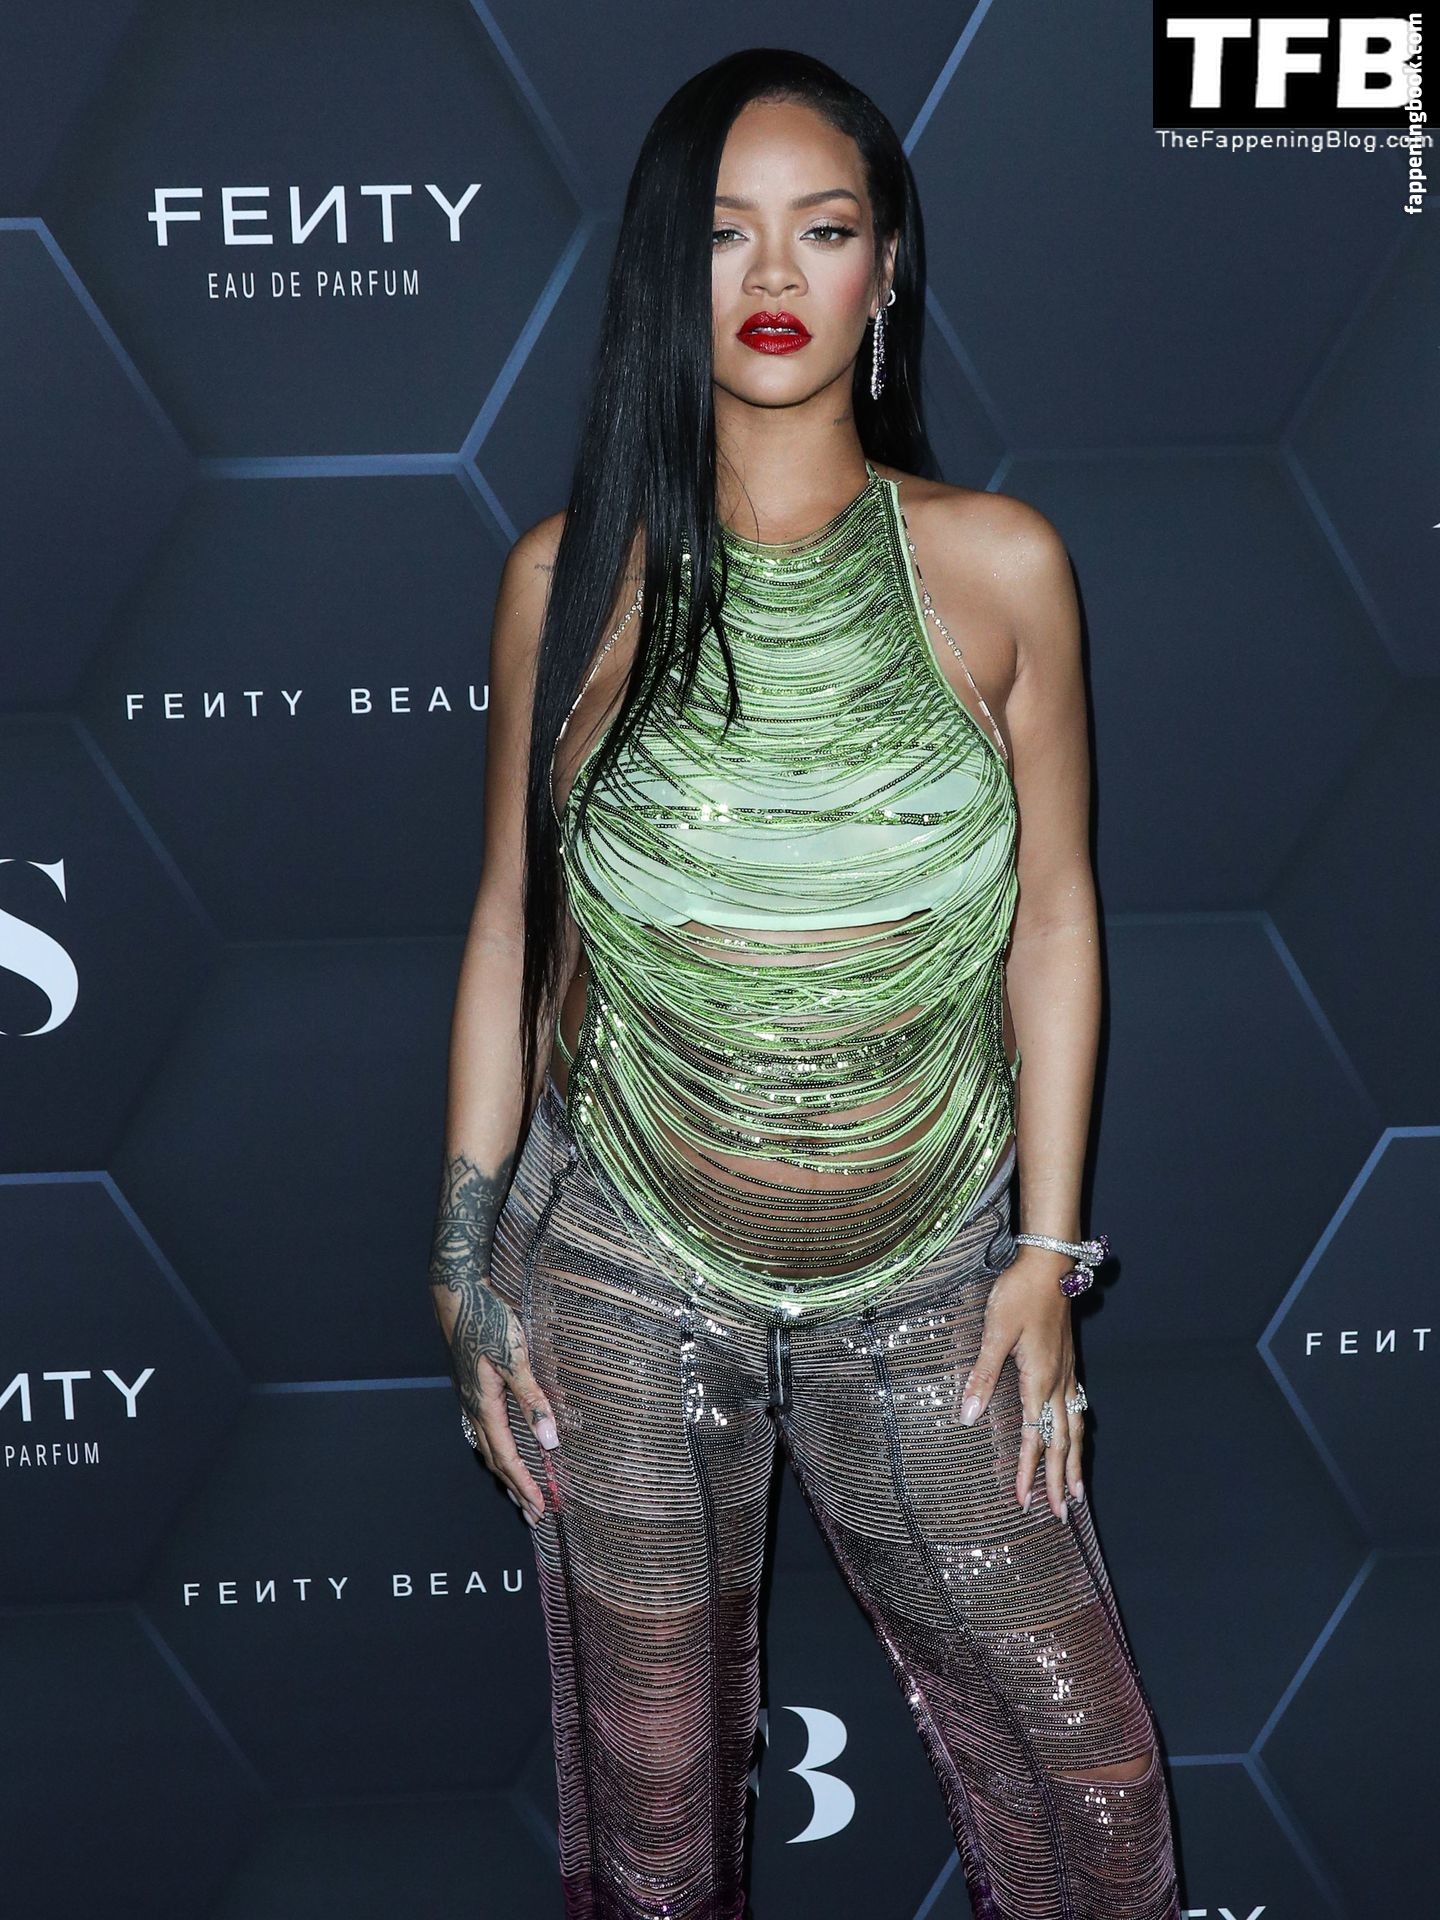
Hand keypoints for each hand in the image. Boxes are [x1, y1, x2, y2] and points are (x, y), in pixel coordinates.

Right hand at [433, 1275, 559, 1527]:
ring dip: (505, 1472)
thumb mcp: (515, 1359)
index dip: (525, 1485)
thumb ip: (532, 1400)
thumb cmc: (487, 1322)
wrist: (456, 1295)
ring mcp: (470, 1398)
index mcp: (484, 1407)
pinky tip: (503, 1446)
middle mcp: (473, 1408)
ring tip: (518, 1492)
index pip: (508, 1457)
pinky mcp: (472, 1387)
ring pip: (488, 1446)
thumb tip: (549, 1442)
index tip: (541, 1509)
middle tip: (532, 1515)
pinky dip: (498, 1449)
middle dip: (515, 1488)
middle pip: (496, 1460)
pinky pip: (485, 1429)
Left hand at [957, 1248, 1084, 1520]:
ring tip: (1079, 1491)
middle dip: (1061, 1481)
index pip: (1034, 1437)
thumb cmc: (1019, 1294)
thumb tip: (966, 1416)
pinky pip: (1076, 1408)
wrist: (1050, 1264)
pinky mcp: (1067, 1362)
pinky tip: (1075, 1437)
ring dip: (1076, 1462)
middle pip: (1062, 1442)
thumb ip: (981, 1375)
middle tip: (1061, 1514)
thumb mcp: (994, 1332)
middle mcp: (1058, 1382)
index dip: (1028, 1472)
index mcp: (1039, 1380)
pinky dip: (1077, 1433)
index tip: (1024, 1501)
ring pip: (1075, 1428)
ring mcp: (1066, 1372)